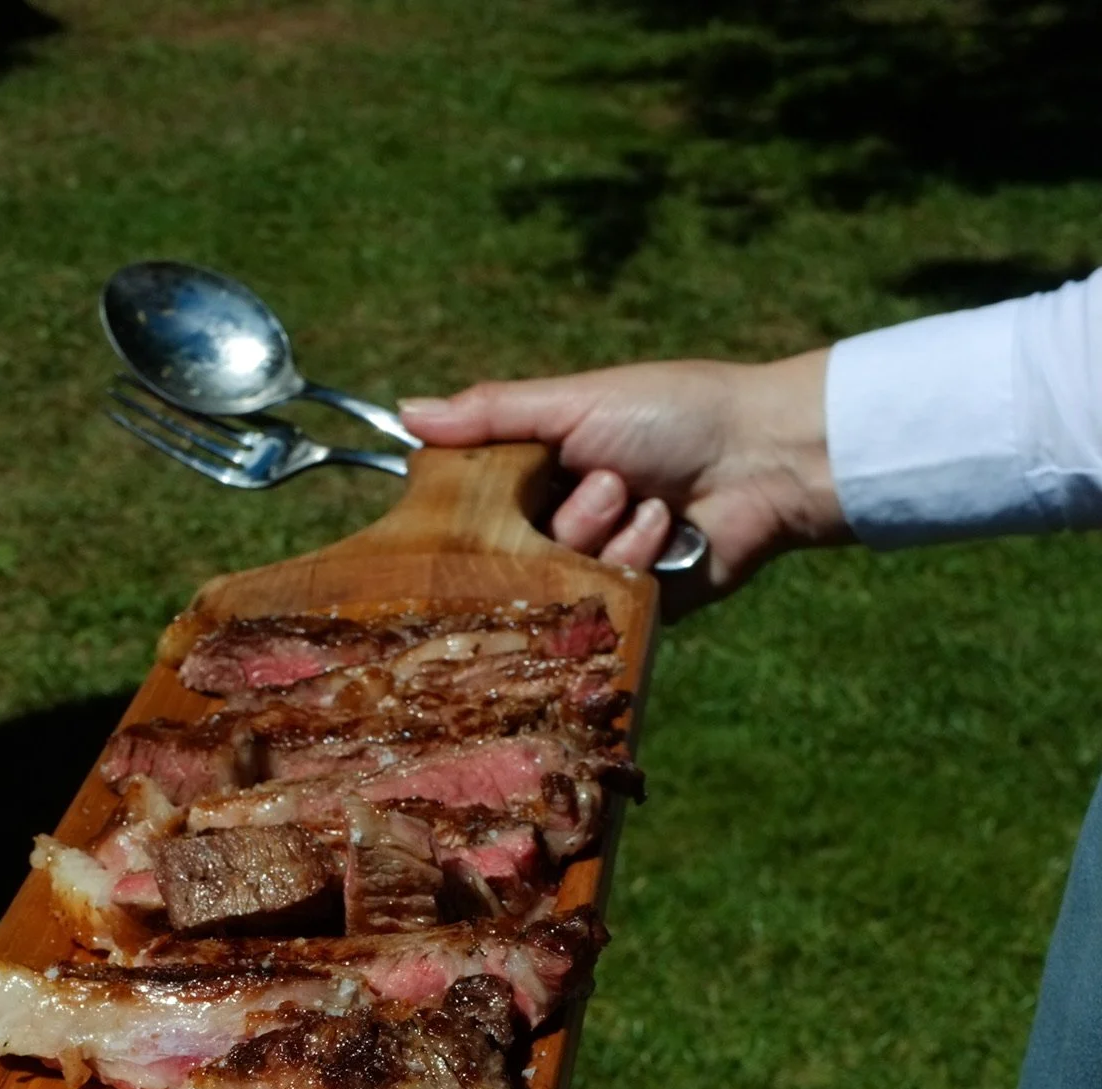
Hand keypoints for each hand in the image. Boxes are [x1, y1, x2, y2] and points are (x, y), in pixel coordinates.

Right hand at [401, 348, 846, 605]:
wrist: (762, 461)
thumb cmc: (674, 414)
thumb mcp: (574, 402)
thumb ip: (491, 413)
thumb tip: (405, 409)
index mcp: (540, 472)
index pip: (474, 503)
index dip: (477, 503)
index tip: (491, 492)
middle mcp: (559, 524)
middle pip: (508, 549)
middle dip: (563, 513)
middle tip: (607, 479)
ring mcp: (593, 570)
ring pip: (553, 579)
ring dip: (603, 532)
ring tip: (647, 500)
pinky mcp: (628, 608)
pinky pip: (598, 605)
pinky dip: (634, 562)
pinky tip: (668, 532)